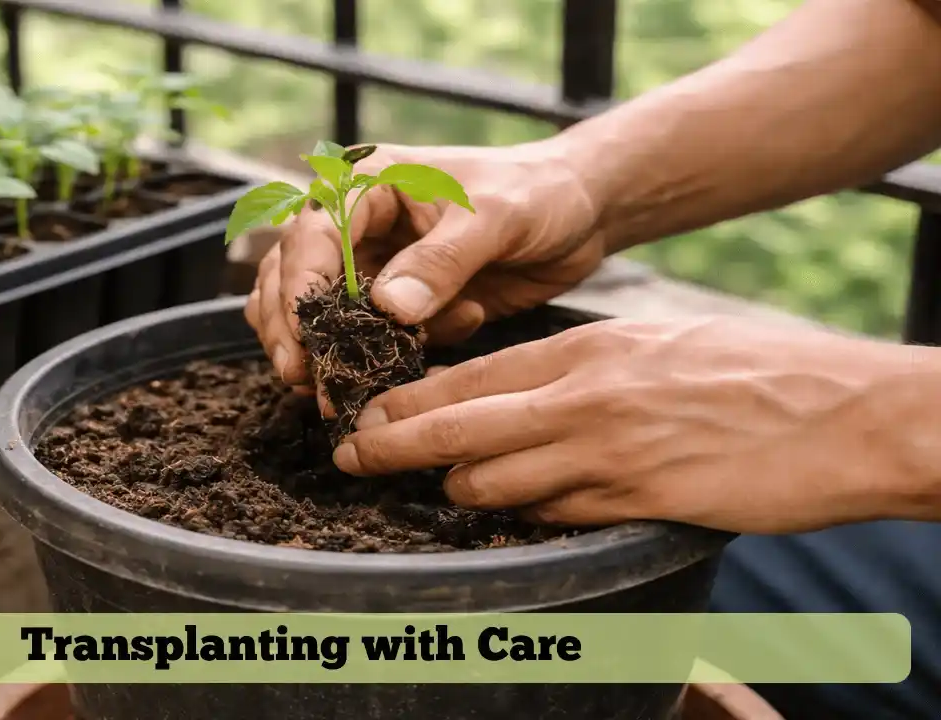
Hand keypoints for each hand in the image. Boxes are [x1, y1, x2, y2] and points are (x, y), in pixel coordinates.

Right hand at [245, 140, 603, 390]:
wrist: (580, 214)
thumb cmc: (539, 192)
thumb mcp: (495, 217)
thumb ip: (441, 261)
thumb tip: (388, 308)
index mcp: (370, 184)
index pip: (311, 235)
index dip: (299, 287)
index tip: (304, 337)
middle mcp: (359, 224)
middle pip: (293, 276)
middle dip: (294, 330)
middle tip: (305, 380)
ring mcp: (375, 266)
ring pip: (316, 312)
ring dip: (322, 352)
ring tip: (334, 392)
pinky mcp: (399, 304)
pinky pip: (364, 338)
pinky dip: (375, 358)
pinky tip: (424, 353)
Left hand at [330, 316, 930, 533]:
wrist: (847, 413)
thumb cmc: (755, 373)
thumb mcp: (655, 346)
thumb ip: (584, 371)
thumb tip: (521, 393)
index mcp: (586, 352)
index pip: (468, 375)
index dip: (407, 399)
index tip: (366, 414)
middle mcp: (582, 399)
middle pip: (453, 425)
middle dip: (390, 444)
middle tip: (350, 457)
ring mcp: (606, 454)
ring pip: (491, 478)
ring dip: (461, 487)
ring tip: (444, 489)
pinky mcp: (636, 503)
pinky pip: (551, 516)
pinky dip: (526, 515)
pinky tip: (521, 512)